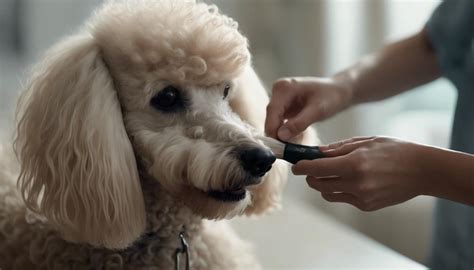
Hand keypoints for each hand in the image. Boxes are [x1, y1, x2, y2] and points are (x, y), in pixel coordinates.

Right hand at [265, 77, 351, 140]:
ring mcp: (280, 99)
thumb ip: (299, 123)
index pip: (272, 111)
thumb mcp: (318, 111)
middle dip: (276, 134)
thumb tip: (281, 136)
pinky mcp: (283, 106)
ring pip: (274, 121)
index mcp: (284, 87)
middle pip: (271, 117)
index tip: (277, 147)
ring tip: (292, 145)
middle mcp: (278, 91)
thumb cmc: (331, 96)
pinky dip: (285, 131)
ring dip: (281, 134)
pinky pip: (279, 122)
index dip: (273, 130)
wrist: (338, 91)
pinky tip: (295, 138)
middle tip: (286, 150)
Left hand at [292, 136, 428, 210]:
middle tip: (310, 168)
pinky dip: (339, 190)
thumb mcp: (364, 142)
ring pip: (328, 194)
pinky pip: (343, 199)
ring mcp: (362, 197)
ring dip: (322, 184)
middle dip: (310, 176)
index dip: (302, 167)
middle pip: (318, 184)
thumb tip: (316, 153)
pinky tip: (348, 180)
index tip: (295, 165)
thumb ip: (338, 149)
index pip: (316, 169)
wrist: (422, 170)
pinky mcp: (367, 206)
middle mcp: (356, 183)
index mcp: (354, 164)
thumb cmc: (394, 150)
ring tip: (330, 173)